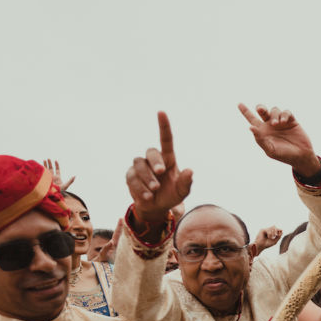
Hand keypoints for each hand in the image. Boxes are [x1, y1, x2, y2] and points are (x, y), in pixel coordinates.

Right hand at [42, 159, 74, 190]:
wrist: (53, 194)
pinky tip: (40, 165)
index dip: (56, 165)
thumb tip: (75, 176)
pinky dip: (42, 169)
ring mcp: (48, 177)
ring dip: (45, 165)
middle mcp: (53, 177)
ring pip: (46, 170)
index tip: (55, 160)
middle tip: (48, 159)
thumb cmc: (60, 191)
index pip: (57, 170)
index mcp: (58, 177)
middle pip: (51, 168)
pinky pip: (43, 173)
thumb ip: (70, 181)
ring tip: (45, 160)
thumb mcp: (66, 185)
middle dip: (50, 163)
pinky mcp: (44, 179)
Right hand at [125, 112, 193, 228]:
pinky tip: (147, 196)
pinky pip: (132, 178)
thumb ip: (186, 182)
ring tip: (154, 190)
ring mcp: (140, 167)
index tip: (161, 112)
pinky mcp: (130, 176)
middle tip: (160, 171)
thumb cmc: (172, 195)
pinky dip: (140, 188)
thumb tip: (190, 171)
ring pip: (139, 164)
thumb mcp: (183, 192)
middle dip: (155, 161)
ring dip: (147, 178)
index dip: (163, 126)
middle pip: (150, 152)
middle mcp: (153, 160)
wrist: (156, 207)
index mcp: (168, 159)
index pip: (166, 139)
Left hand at [238, 103, 319, 178]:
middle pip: (262, 111)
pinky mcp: (291, 121)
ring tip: (276, 124)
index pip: (252, 119)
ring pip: (274, 110)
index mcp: (263, 131)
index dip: (245, 111)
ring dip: (274, 115)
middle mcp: (271, 125)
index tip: (239, 104)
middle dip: (261, 108)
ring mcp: (281, 122)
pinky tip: (283, 122)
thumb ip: (260, 139)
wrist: (301, 156)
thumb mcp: (270, 150)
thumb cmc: (284, 155)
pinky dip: (284, 115)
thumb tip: (250, 127)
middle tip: (261, 110)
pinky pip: (286, 112)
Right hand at [252, 226, 282, 254]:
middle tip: (276, 235)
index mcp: (271, 232)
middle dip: (277, 230)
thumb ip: (278, 237)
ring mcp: (265, 229)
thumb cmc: (267, 244)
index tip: (278, 234)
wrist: (261, 246)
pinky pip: (268, 230)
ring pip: (271, 227)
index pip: (276, 228)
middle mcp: (268, 230)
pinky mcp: (262, 230)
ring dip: (273, 233)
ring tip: (271, 237)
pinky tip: (268, 237)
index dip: (279, 230)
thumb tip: (282, 231)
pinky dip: (270, 234)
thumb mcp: (275, 241)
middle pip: (274, 226)